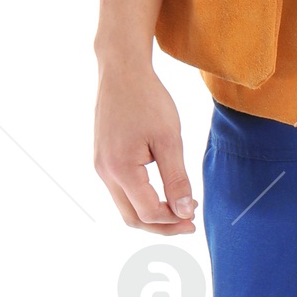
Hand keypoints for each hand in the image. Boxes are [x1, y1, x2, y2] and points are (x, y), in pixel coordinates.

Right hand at [94, 60, 197, 230]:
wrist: (122, 71)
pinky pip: (121, 190)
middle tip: (189, 223)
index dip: (174, 221)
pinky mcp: (103, 158)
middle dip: (161, 226)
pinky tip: (162, 191)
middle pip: (132, 218)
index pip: (148, 213)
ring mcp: (101, 165)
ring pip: (125, 206)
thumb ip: (176, 180)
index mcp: (120, 169)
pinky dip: (141, 199)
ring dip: (151, 213)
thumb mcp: (170, 140)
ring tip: (179, 209)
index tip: (195, 218)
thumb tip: (185, 212)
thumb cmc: (148, 100)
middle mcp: (104, 172)